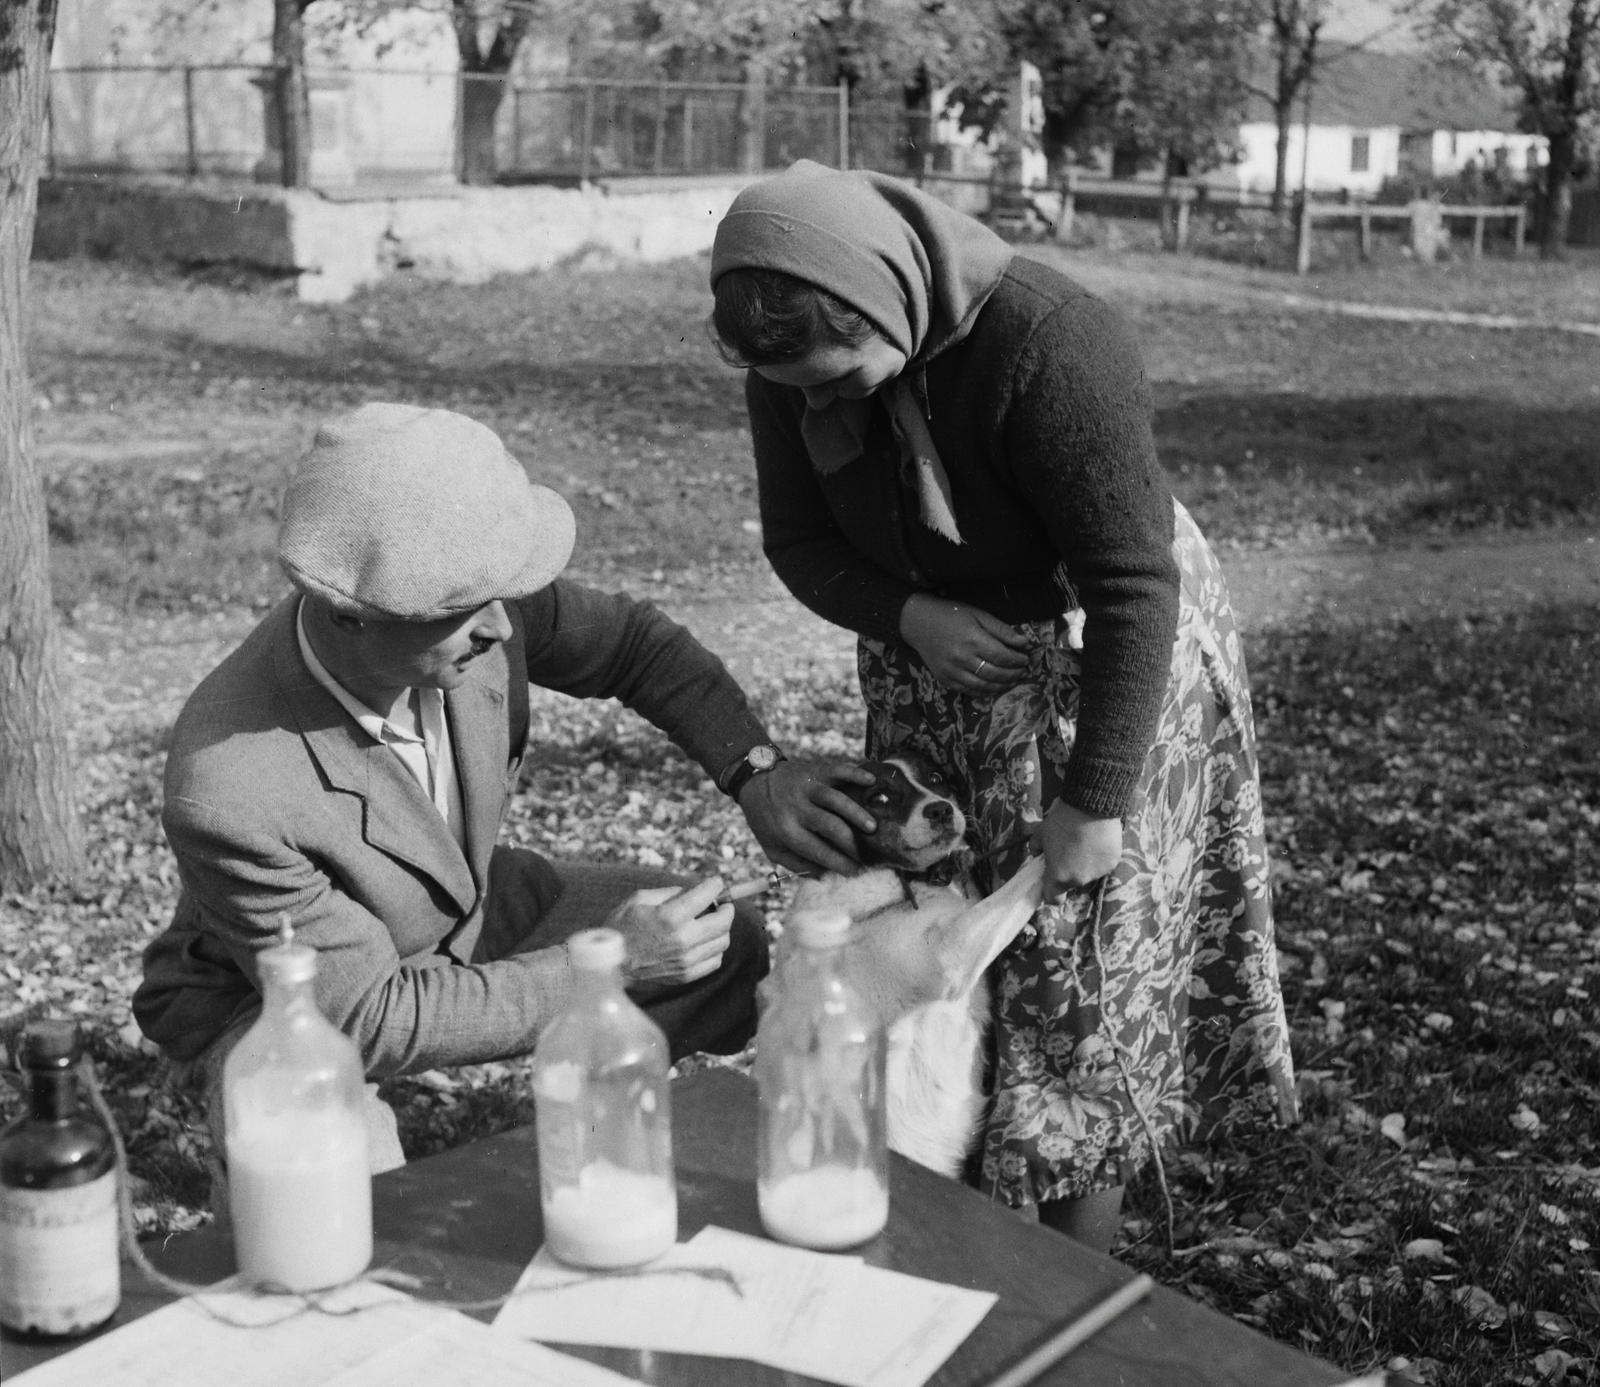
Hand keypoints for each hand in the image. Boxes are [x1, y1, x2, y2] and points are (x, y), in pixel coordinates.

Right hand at [604, 878, 732, 991]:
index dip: (715, 885)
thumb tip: (694, 890)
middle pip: (723, 921)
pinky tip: (704, 941)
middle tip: (721, 903)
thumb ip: (670, 892)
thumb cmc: (622, 927)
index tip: (715, 883)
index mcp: (670, 916)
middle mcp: (682, 939)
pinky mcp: (685, 975)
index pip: (707, 895)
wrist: (611, 964)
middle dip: (726, 907)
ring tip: (710, 922)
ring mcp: (686, 960)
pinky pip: (715, 960)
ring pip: (723, 941)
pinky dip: (715, 948)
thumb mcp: (639, 898)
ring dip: (722, 928)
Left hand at [737, 758, 878, 876]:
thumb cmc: (766, 820)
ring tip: (873, 827)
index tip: (857, 872)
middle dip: (852, 842)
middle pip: (830, 826)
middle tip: (869, 853)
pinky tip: (871, 781)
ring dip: (856, 812)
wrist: (753, 781)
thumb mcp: (773, 848)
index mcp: (787, 831)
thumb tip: (827, 877)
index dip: (840, 863)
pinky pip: (837, 770)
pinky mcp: (814, 770)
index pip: (818, 851)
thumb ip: (798, 865)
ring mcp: (807, 788)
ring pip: (835, 799)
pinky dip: (855, 773)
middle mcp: (797, 809)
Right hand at [899, 594, 1031, 695]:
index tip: (1026, 659)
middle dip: (1014, 674)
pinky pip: (969, 691)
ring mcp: (952, 671)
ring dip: (1002, 685)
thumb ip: (1001, 630)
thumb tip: (1024, 643)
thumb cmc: (951, 615)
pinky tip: (994, 687)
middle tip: (1023, 671)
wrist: (918, 623)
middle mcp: (962, 658)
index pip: (1002, 656)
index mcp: (972, 639)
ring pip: (984, 686)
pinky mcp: (945, 679)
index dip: (1017, 660)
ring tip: (1013, 681)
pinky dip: (985, 691)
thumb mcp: (978, 615)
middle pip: (996, 673)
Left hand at [1030, 799, 1121, 898]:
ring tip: (1083, 845)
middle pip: (1071, 885)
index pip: (1053, 899)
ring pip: (1088, 876)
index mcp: (1059, 878)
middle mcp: (1079, 881)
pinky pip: (1102, 866)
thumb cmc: (1061, 822)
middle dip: (1067, 874)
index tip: (1049, 880)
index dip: (1049, 892)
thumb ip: (1035, 849)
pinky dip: (1098, 858)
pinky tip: (1096, 841)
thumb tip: (1038, 855)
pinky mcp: (1112, 863)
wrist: (1090, 807)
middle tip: (1066, 854)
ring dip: (1084, 867)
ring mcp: (1098, 873)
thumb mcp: (1039, 834)